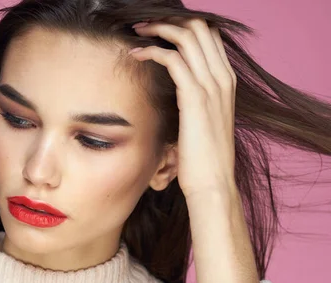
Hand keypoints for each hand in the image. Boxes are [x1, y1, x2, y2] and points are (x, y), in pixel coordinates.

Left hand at [130, 17, 237, 197]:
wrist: (213, 182)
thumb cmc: (204, 158)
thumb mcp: (204, 122)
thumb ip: (195, 101)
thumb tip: (176, 92)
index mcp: (227, 81)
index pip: (209, 36)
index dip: (184, 25)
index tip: (159, 29)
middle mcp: (223, 78)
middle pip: (199, 27)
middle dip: (169, 20)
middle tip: (144, 25)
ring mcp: (211, 86)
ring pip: (186, 36)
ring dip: (157, 29)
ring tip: (136, 31)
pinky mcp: (195, 97)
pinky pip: (173, 59)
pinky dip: (152, 51)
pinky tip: (136, 54)